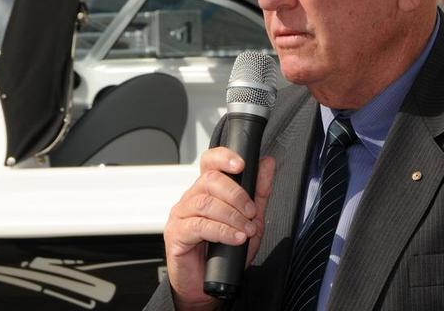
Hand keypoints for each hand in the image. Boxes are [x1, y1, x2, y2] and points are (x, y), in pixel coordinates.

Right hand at [163, 147, 275, 310]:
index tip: (241, 165)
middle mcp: (191, 198)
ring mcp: (181, 215)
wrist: (206, 286)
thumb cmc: (224, 253)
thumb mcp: (250, 220)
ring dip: (232, 216)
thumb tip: (267, 164)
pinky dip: (222, 231)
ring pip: (205, 202)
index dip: (224, 158)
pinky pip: (199, 226)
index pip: (210, 162)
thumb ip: (259, 192)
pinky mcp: (176, 234)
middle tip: (251, 212)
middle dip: (237, 195)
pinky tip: (235, 238)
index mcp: (206, 190)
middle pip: (210, 180)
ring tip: (246, 229)